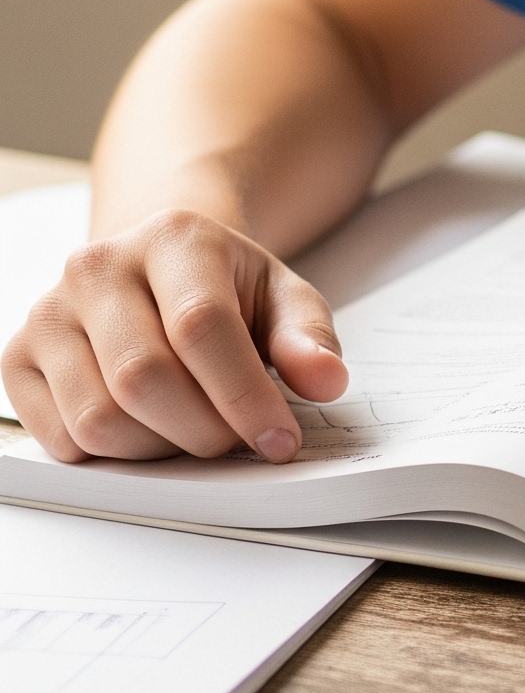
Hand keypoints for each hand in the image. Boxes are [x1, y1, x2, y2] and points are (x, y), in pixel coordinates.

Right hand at [2, 210, 347, 464]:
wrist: (155, 269)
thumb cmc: (223, 287)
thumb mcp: (282, 296)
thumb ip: (308, 336)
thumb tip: (326, 380)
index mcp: (172, 236)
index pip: (200, 327)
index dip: (244, 396)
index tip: (280, 439)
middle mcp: (97, 266)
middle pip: (144, 379)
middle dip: (203, 429)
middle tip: (235, 439)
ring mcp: (48, 312)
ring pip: (98, 419)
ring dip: (159, 449)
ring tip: (194, 429)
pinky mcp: (16, 357)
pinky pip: (62, 440)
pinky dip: (113, 455)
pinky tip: (148, 428)